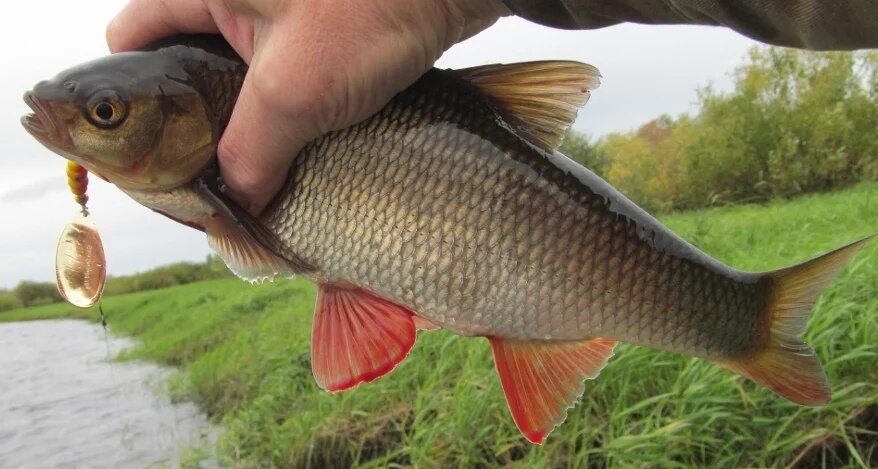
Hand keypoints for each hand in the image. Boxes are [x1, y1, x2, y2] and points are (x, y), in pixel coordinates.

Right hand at [107, 0, 506, 213]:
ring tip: (258, 171)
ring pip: (243, 73)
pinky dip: (289, 108)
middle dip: (201, 121)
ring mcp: (280, 10)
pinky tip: (304, 145)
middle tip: (213, 174)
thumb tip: (237, 202)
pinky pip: (287, 72)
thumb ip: (252, 151)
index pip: (135, 40)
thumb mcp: (294, 91)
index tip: (154, 151)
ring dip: (251, 121)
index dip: (138, 99)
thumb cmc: (367, 10)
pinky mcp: (321, 27)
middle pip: (191, 64)